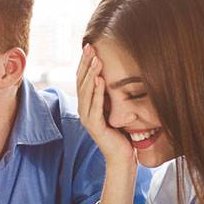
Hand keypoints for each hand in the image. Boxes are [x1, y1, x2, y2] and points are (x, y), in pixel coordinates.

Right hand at [77, 44, 133, 167]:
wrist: (122, 157)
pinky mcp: (95, 127)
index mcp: (87, 104)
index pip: (83, 79)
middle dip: (86, 64)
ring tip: (96, 60)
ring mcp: (87, 119)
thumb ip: (111, 95)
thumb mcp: (115, 109)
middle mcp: (83, 110)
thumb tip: (116, 75)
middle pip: (81, 82)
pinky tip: (99, 80)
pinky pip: (94, 107)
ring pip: (85, 92)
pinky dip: (96, 93)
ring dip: (90, 74)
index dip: (85, 63)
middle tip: (90, 47)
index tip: (90, 46)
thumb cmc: (121, 133)